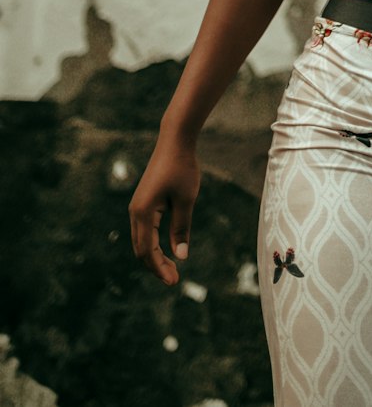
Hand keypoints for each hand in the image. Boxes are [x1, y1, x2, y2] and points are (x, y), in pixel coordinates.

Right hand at [129, 136, 200, 285]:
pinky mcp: (143, 202)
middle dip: (156, 265)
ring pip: (141, 240)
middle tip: (174, 279)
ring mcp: (137, 206)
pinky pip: (144, 229)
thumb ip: (181, 228)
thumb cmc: (183, 168)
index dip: (159, 267)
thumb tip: (180, 256)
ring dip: (154, 256)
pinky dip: (153, 243)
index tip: (174, 280)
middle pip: (141, 248)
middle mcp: (135, 211)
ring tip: (172, 268)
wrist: (175, 141)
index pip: (147, 250)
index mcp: (143, 212)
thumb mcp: (186, 200)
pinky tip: (165, 249)